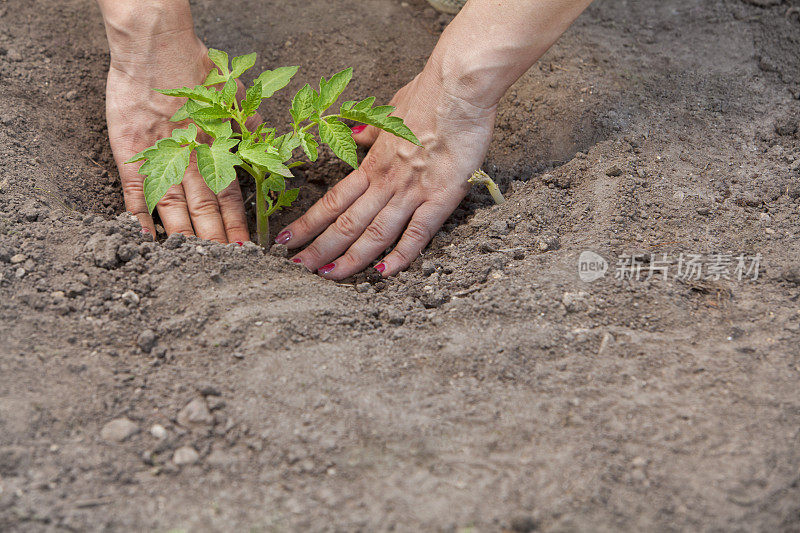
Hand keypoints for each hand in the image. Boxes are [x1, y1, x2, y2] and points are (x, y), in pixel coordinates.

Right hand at [101, 3, 249, 241]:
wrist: (156, 47)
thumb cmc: (196, 68)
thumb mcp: (231, 95)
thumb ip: (246, 123)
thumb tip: (261, 138)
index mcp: (217, 147)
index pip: (231, 196)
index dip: (237, 224)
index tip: (246, 248)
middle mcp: (192, 158)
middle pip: (206, 209)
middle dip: (216, 241)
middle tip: (226, 267)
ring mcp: (160, 157)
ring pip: (176, 208)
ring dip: (185, 237)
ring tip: (193, 264)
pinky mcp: (132, 153)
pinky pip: (136, 192)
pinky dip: (139, 217)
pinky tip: (146, 241)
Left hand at [277, 66, 496, 278]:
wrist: (460, 85)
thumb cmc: (429, 92)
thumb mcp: (391, 110)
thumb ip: (373, 130)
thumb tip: (357, 137)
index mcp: (373, 162)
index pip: (332, 200)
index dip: (308, 223)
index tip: (287, 240)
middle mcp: (386, 180)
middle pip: (346, 222)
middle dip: (319, 249)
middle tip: (297, 270)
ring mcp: (412, 190)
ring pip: (374, 233)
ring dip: (350, 258)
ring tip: (328, 277)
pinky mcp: (440, 196)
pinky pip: (417, 233)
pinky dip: (401, 255)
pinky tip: (384, 273)